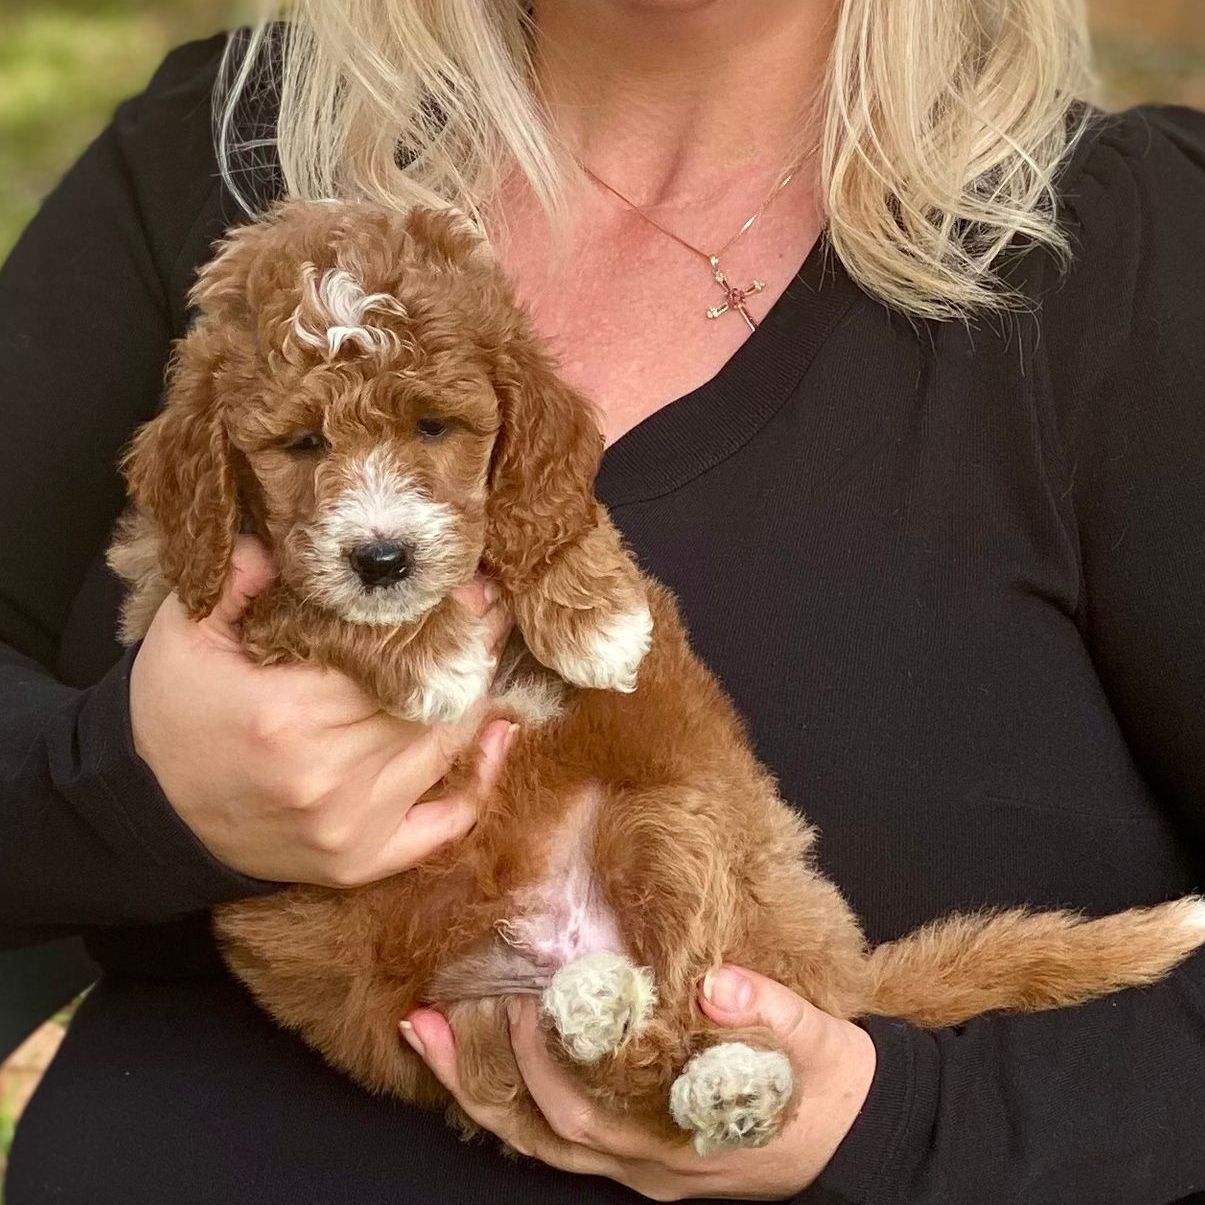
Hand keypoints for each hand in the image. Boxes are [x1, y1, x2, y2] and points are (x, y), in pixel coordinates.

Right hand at [130, 535, 514, 885]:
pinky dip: (480, 782)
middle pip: (429, 700)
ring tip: (491, 649)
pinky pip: (445, 825)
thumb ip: (236, 580)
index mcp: (288, 712)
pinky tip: (500, 735)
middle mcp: (328, 775)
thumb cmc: (174, 713)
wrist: (150, 808)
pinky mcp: (361, 861)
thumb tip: (286, 541)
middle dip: (467, 647)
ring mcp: (351, 826)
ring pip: (445, 749)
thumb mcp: (184, 635)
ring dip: (475, 696)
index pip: (393, 654)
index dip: (437, 617)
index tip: (467, 583)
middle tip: (493, 606)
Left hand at [402, 966, 875, 1200]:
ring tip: (428, 1037)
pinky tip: (486, 1063)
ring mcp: (638, 1164)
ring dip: (479, 1091)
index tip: (513, 996)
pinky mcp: (639, 1152)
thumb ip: (769, 1014)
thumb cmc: (828, 1086)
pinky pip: (557, 1139)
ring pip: (539, 1141)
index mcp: (679, 1136)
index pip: (585, 1106)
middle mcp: (645, 1160)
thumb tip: (717, 986)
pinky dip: (512, 1102)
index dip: (540, 1059)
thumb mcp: (816, 1044)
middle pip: (543, 1129)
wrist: (860, 1135)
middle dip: (483, 1074)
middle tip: (436, 1012)